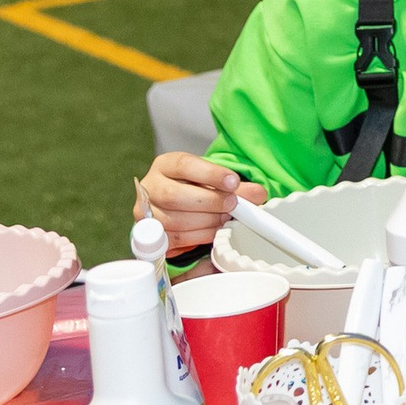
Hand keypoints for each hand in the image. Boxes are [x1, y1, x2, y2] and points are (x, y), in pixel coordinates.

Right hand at [136, 155, 266, 255]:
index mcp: (165, 165)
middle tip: (233, 205)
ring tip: (226, 218)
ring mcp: (146, 212)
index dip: (211, 174)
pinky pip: (175, 239)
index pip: (185, 165)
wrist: (175, 202)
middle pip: (175, 196)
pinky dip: (200, 236)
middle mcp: (150, 187)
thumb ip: (236, 186)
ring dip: (208, 222)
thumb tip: (259, 194)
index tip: (234, 182)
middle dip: (210, 202)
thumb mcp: (213, 179)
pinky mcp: (150, 235)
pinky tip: (214, 231)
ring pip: (175, 220)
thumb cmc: (194, 186)